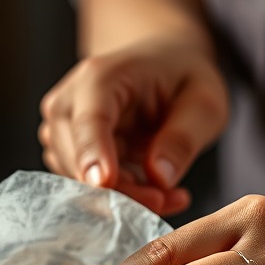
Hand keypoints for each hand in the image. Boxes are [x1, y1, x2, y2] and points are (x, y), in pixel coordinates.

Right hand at [38, 36, 228, 216]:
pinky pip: (86, 189)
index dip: (94, 155)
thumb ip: (183, 139)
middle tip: (172, 197)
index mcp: (101, 78)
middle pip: (81, 161)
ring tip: (170, 192)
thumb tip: (159, 178)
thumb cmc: (182, 78)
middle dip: (125, 190)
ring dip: (127, 197)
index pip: (89, 122)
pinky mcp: (64, 153)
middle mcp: (68, 103)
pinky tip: (153, 189)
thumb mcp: (204, 102)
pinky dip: (122, 196)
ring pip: (81, 182)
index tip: (106, 183)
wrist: (162, 67)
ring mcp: (60, 130)